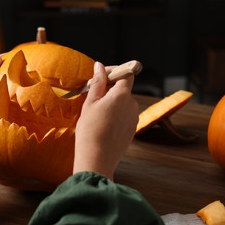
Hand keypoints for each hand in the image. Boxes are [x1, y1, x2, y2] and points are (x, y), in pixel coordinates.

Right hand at [73, 62, 138, 179]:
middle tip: (92, 94)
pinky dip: (115, 114)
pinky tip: (102, 123)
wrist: (97, 159)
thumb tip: (99, 66)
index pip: (126, 73)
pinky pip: (124, 115)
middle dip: (109, 88)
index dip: (114, 71)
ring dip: (111, 102)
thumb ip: (97, 82)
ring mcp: (134, 118)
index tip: (101, 75)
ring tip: (95, 112)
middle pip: (124, 88)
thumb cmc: (90, 130)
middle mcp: (133, 104)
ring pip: (123, 102)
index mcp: (123, 95)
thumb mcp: (90, 103)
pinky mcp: (132, 129)